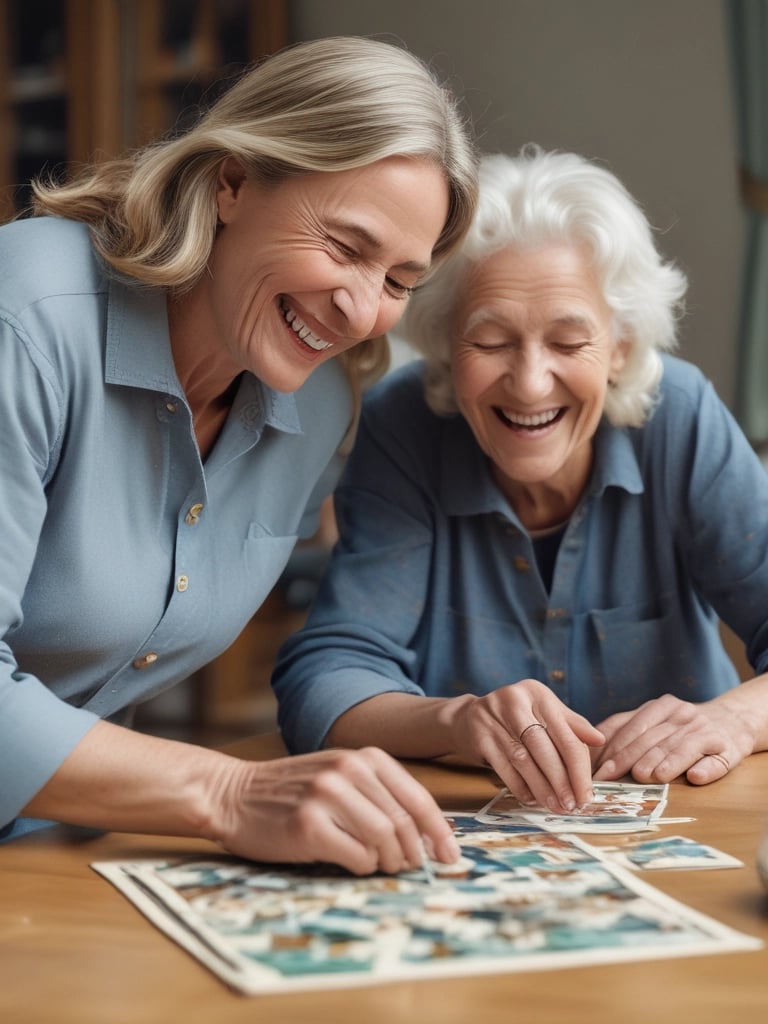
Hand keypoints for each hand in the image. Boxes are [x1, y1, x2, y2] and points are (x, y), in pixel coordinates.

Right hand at [213, 746, 459, 874]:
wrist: (232, 794)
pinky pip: (356, 856)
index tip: (451, 855)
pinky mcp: (308, 825)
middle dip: (416, 853)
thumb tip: (427, 835)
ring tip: (381, 866)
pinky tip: (353, 862)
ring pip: (385, 840)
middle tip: (413, 868)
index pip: (417, 797)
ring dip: (390, 862)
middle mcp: (348, 771)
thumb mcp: (339, 776)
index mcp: (363, 756)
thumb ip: (378, 794)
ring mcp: (327, 796)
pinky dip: (363, 866)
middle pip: (404, 822)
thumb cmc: (290, 791)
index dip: (439, 831)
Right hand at [445, 680, 603, 812]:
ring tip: (556, 807)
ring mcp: (493, 718)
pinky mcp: (479, 736)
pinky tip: (531, 799)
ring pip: (524, 760)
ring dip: (542, 788)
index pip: (565, 735)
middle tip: (573, 805)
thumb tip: (600, 740)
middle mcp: (515, 701)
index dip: (579, 768)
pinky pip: (503, 767)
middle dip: (561, 781)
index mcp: (538, 694)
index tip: (587, 793)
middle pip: (544, 748)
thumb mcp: (543, 712)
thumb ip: (571, 725)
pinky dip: (520, 787)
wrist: (468, 718)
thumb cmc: (515, 718)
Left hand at [592, 692, 757, 784]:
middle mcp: (682, 714)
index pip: (632, 726)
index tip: (596, 769)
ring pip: (681, 747)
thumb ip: (627, 728)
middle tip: (611, 776)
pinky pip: (716, 760)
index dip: (612, 748)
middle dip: (628, 758)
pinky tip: (695, 777)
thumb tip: (591, 749)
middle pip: (652, 738)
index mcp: (661, 706)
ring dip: (663, 762)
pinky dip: (706, 769)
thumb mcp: (656, 719)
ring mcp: (705, 730)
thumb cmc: (683, 726)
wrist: (734, 719)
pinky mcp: (727, 747)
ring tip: (646, 776)